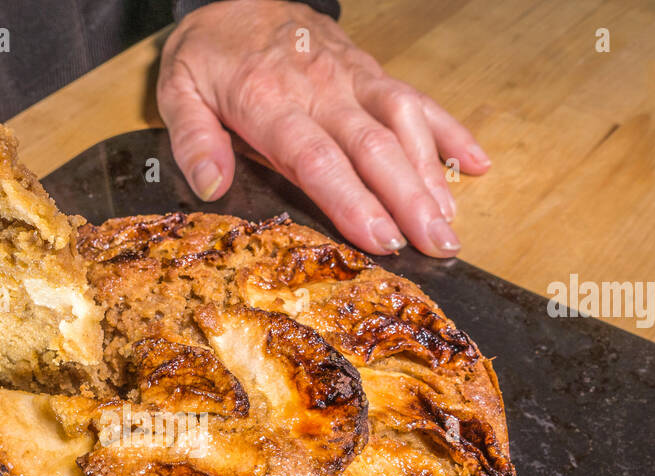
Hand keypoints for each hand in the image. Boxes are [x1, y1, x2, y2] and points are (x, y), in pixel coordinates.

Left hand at [157, 0, 489, 256]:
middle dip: (409, 200)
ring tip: (450, 223)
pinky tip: (476, 164)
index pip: (318, 159)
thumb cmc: (210, 52)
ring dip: (431, 174)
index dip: (353, 201)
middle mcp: (320, 89)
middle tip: (436, 246)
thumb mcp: (178, 91)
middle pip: (373, 147)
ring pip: (404, 121)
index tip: (381, 239)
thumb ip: (192, 140)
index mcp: (270, 103)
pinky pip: (415, 97)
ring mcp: (351, 77)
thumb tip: (211, 186)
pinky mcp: (369, 70)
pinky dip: (449, 130)